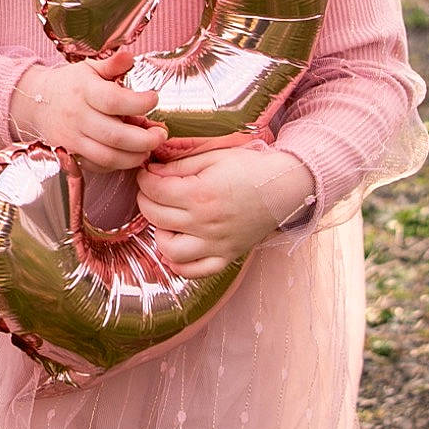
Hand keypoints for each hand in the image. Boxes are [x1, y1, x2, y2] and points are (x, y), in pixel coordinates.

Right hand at [9, 49, 167, 171]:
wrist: (36, 101)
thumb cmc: (69, 84)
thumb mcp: (89, 68)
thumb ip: (112, 64)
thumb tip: (129, 57)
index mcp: (84, 90)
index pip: (114, 100)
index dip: (140, 103)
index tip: (154, 98)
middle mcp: (77, 116)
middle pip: (116, 135)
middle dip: (146, 139)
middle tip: (161, 134)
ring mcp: (73, 139)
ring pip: (108, 156)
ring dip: (135, 156)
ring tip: (149, 147)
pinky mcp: (71, 155)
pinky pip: (98, 166)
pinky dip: (118, 164)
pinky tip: (130, 155)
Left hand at [136, 144, 315, 277]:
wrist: (285, 186)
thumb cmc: (250, 168)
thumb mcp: (214, 157)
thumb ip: (179, 166)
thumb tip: (151, 171)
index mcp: (201, 194)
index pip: (154, 190)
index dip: (144, 179)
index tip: (146, 173)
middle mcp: (206, 223)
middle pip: (156, 216)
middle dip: (146, 199)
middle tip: (153, 190)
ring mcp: (216, 244)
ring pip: (170, 250)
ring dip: (160, 233)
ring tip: (166, 219)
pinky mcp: (227, 256)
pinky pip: (195, 271)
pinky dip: (180, 264)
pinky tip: (177, 248)